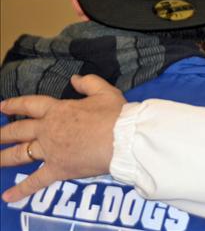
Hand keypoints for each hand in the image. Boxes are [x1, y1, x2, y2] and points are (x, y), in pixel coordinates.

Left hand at [0, 74, 125, 202]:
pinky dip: (22, 190)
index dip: (14, 105)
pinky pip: (36, 181)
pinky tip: (8, 197)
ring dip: (4, 157)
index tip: (2, 107)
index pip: (30, 105)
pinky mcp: (57, 169)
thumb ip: (88, 82)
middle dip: (3, 133)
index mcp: (58, 110)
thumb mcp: (105, 91)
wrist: (121, 139)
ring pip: (20, 154)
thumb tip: (74, 79)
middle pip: (19, 130)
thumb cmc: (114, 114)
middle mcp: (48, 130)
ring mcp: (50, 151)